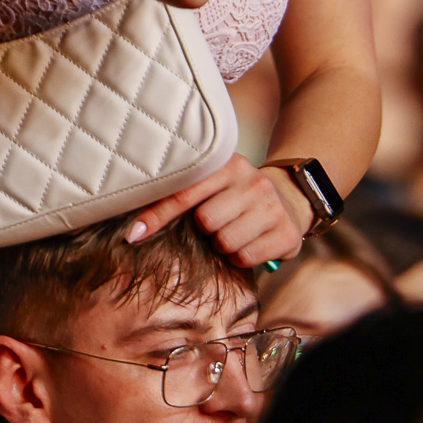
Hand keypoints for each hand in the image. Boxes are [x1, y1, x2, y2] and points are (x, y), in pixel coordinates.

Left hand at [125, 154, 305, 267]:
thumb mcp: (215, 183)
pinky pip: (245, 258)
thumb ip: (183, 191)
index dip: (157, 215)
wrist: (289, 200)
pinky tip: (250, 242)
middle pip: (206, 222)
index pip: (185, 192)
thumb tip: (133, 222)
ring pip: (225, 242)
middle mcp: (253, 182)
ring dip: (223, 245)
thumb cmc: (236, 195)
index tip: (133, 234)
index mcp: (229, 165)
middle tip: (218, 222)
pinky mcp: (286, 233)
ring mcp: (272, 207)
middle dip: (206, 229)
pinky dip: (242, 257)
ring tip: (234, 230)